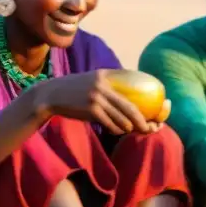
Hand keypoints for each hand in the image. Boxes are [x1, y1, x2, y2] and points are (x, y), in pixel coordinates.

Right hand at [33, 71, 153, 135]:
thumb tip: (130, 94)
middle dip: (143, 121)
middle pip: (130, 107)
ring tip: (131, 129)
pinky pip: (110, 124)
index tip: (155, 109)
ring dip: (128, 127)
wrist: (50, 95)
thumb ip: (110, 83)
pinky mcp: (90, 110)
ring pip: (121, 118)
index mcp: (106, 76)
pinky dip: (116, 129)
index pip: (132, 90)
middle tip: (150, 128)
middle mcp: (103, 86)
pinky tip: (117, 130)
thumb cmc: (74, 91)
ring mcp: (96, 98)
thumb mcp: (92, 80)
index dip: (145, 101)